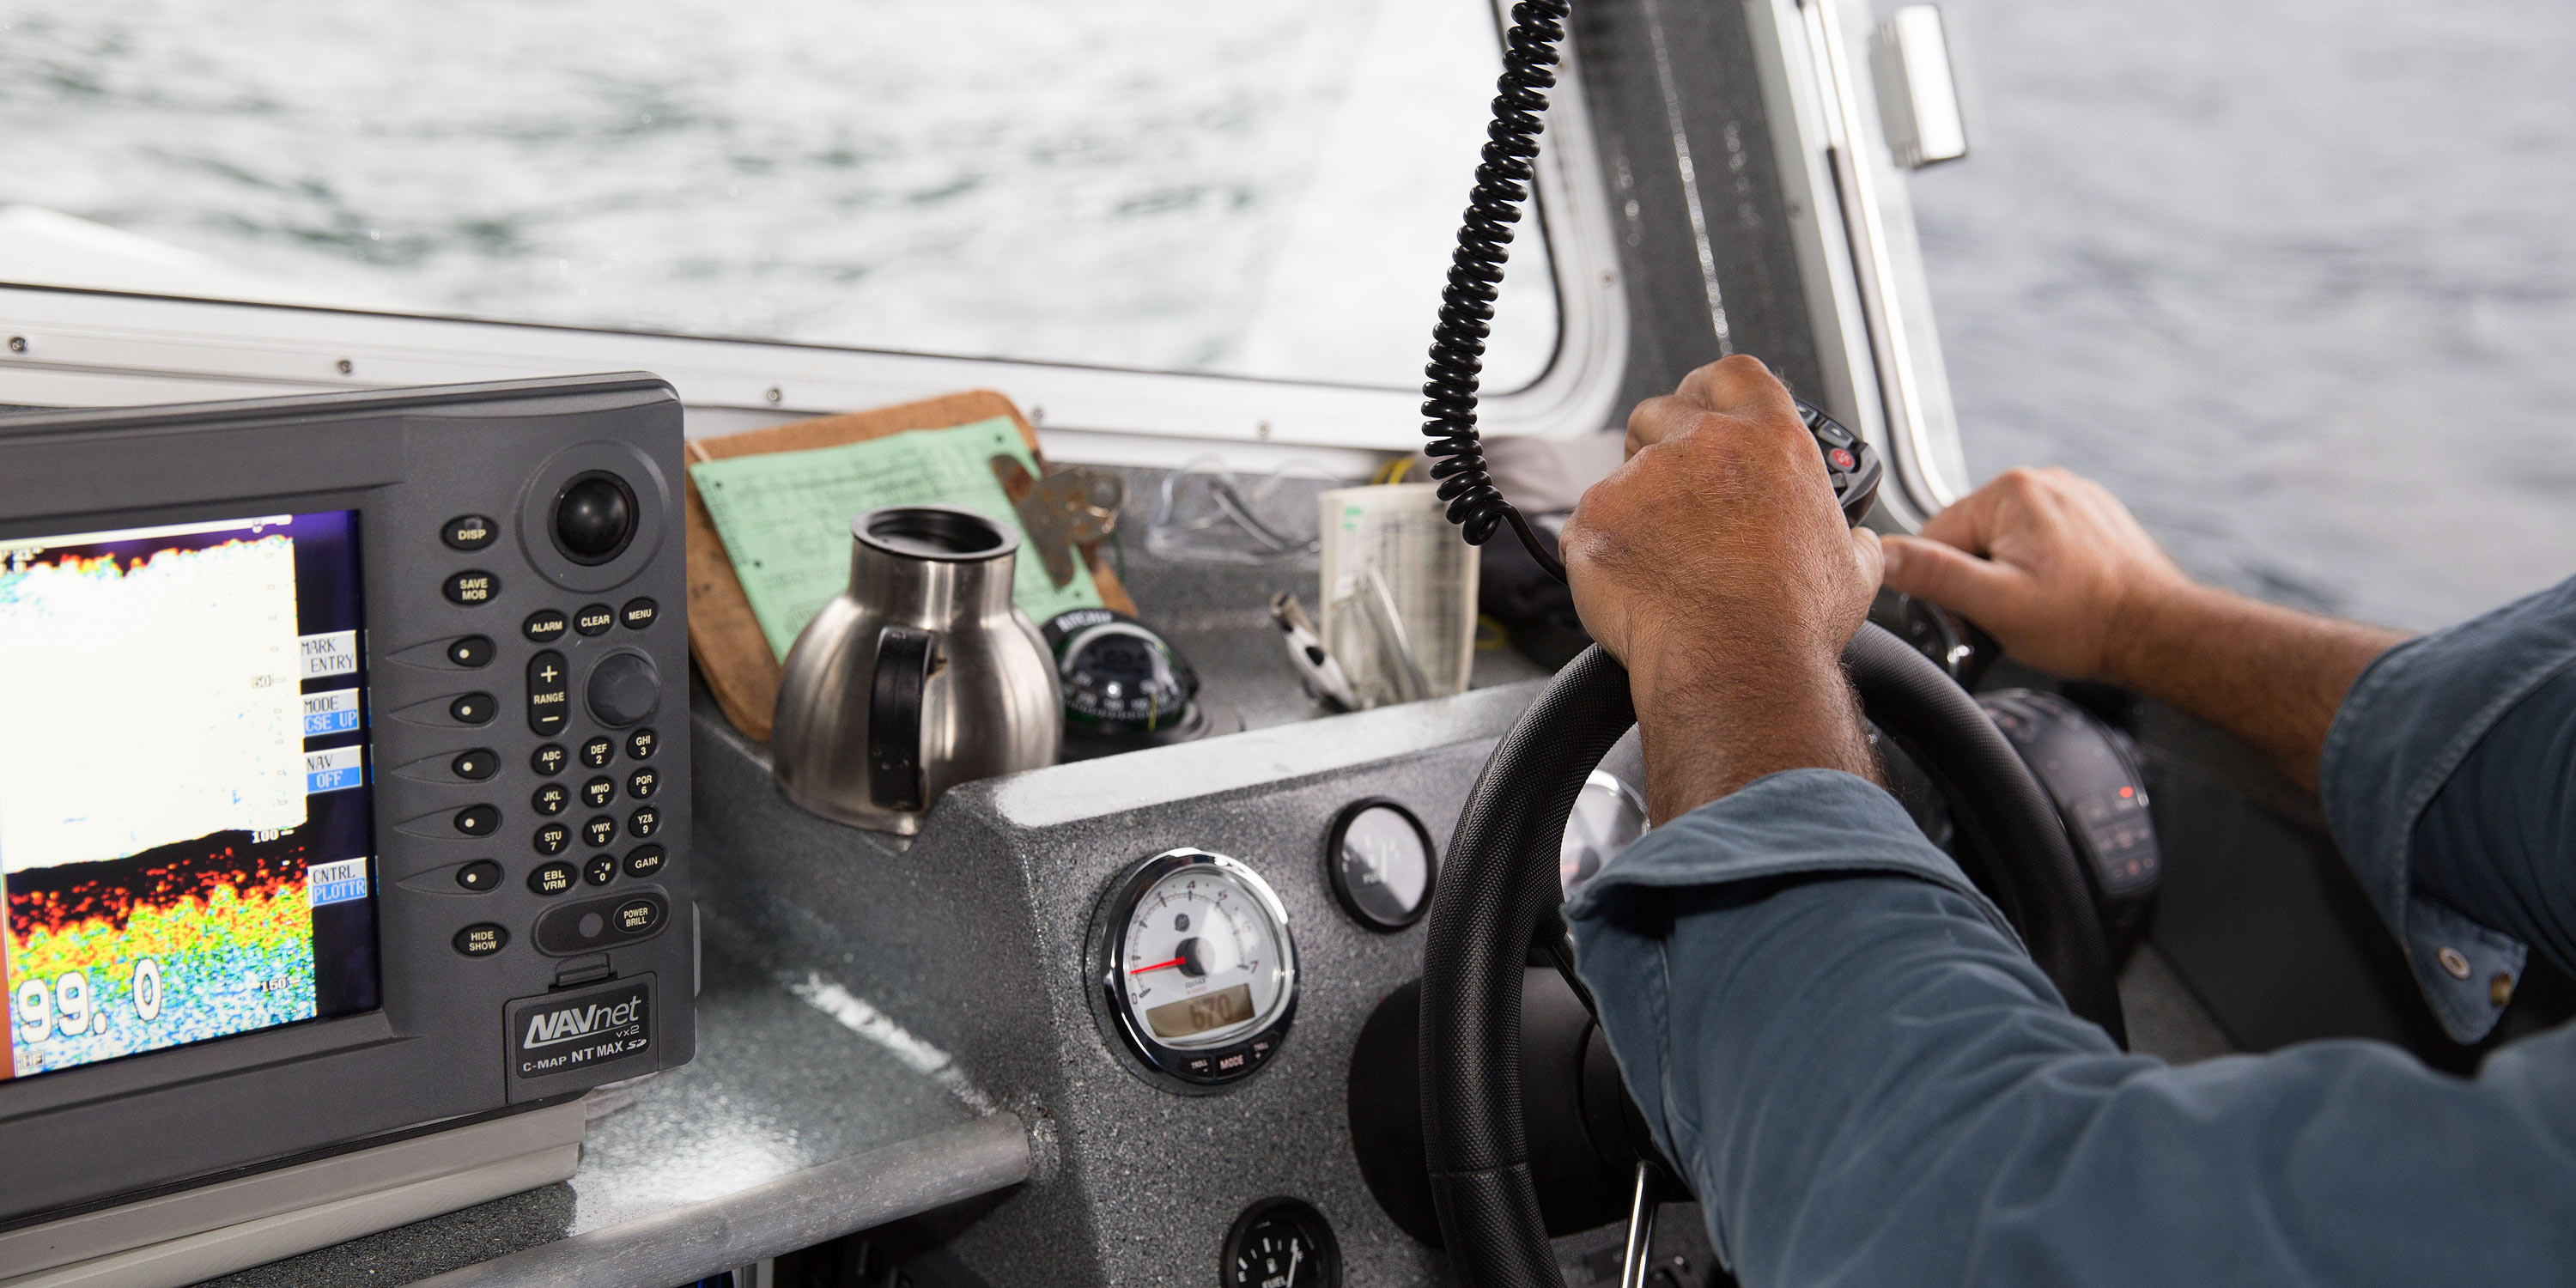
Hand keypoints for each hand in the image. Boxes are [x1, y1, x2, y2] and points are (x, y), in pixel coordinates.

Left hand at [1561, 356, 1881, 818]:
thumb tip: (1858, 540)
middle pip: (1660, 411)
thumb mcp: (1853, 569)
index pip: (1730, 374)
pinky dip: (1601, 552)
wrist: (1735, 664)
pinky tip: (1632, 587)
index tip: (1699, 410)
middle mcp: (1705, 443)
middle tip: (1670, 493)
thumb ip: (1849, 536)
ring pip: (1620, 475)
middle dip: (1656, 442)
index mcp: (1771, 440)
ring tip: (1659, 560)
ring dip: (1632, 507)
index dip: (1708, 390)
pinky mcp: (1597, 517)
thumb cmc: (1793, 622)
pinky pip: (1587, 525)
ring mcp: (1645, 477)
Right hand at [1878, 467, 2193, 685]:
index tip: (1977, 611)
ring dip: (2011, 574)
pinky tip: (2062, 594)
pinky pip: (2041, 538)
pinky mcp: (2090, 514)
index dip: (1946, 582)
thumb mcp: (1996, 605)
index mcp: (2012, 492)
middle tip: (2013, 614)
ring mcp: (2070, 495)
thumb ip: (1935, 575)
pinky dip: (2042, 567)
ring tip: (2044, 606)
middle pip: (1971, 535)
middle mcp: (2042, 481)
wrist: (2159, 632)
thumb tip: (1882, 555)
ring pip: (2005, 540)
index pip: (1936, 534)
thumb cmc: (2087, 622)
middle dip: (1981, 577)